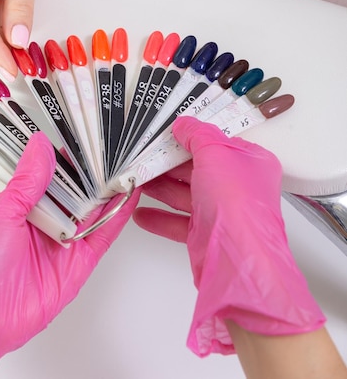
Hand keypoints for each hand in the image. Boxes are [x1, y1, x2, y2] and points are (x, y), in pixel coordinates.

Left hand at [0, 132, 139, 378]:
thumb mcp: (6, 211)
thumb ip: (28, 180)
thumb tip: (41, 144)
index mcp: (29, 206)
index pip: (56, 174)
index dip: (72, 157)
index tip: (87, 136)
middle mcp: (51, 221)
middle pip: (80, 190)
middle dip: (97, 171)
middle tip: (117, 146)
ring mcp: (69, 241)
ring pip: (96, 209)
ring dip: (112, 189)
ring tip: (129, 164)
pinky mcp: (82, 261)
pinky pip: (104, 235)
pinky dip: (118, 216)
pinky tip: (129, 196)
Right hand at [134, 118, 324, 355]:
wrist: (237, 260)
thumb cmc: (233, 199)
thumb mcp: (215, 152)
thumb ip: (197, 134)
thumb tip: (183, 124)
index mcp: (250, 162)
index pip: (219, 142)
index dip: (194, 135)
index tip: (167, 129)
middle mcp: (238, 187)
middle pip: (199, 168)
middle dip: (169, 162)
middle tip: (141, 153)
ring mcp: (222, 213)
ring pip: (186, 194)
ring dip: (160, 186)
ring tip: (134, 178)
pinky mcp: (206, 235)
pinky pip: (179, 221)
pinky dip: (159, 217)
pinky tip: (138, 212)